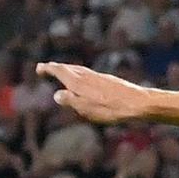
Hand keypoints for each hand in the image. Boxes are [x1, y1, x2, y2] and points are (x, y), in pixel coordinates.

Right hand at [37, 62, 151, 124]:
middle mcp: (88, 76)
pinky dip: (81, 74)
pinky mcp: (109, 80)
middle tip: (46, 68)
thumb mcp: (87, 109)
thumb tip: (57, 95)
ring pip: (80, 70)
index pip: (60, 70)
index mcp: (79, 82)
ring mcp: (99, 77)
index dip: (48, 69)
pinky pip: (90, 74)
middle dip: (56, 68)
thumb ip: (71, 101)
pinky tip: (86, 81)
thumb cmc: (112, 109)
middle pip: (69, 68)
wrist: (139, 103)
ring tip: (63, 72)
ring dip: (69, 70)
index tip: (39, 68)